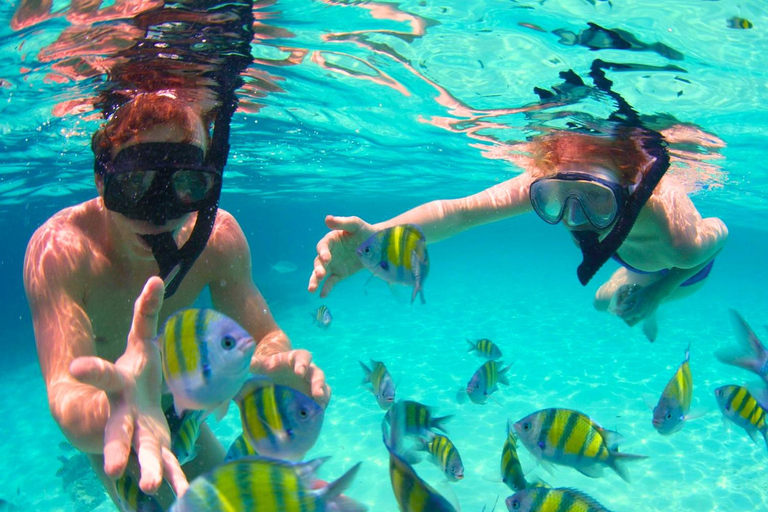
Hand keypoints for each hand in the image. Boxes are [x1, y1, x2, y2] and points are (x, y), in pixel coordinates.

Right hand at [69, 277, 187, 496]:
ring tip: (154, 488)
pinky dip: (175, 481)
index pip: (104, 375)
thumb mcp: (142, 342)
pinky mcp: (156, 448)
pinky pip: (166, 465)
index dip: (90, 370)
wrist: (130, 406)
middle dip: (116, 448)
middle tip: (113, 468)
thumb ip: (146, 313)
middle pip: (118, 430)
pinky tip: (183, 498)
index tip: (75, 367)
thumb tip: (155, 277)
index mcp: (121, 384)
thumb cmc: (137, 371)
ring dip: (149, 471)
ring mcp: (139, 434)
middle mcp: (125, 414)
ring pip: (142, 454)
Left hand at [251, 349, 330, 408]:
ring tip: (320, 406)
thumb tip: (247, 362)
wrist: (276, 373)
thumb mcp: (263, 363)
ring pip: (324, 388)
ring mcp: (312, 384)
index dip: (303, 363)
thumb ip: (256, 363)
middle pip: (318, 374)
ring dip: (323, 396)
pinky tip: (315, 416)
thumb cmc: (270, 366)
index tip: (299, 372)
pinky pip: (322, 400)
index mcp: (296, 359)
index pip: (303, 357)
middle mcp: (308, 370)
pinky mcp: (313, 396)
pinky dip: (320, 407)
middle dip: (318, 383)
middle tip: (316, 393)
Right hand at [308, 215, 375, 296]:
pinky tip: (322, 295)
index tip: (326, 258)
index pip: (323, 246)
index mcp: (330, 240)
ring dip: (315, 280)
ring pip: (321, 273)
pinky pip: (331, 281)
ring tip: (311, 289)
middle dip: (318, 268)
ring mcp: (333, 264)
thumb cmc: (364, 231)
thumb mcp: (355, 224)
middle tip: (320, 274)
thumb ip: (342, 222)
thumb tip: (327, 218)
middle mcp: (329, 253)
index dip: (323, 252)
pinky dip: (326, 288)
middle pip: (319, 262)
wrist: (376, 244)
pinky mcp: (340, 273)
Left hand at [615, 282, 664, 326]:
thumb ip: (626, 302)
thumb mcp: (633, 295)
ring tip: (628, 310)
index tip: (617, 312)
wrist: (657, 293)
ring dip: (630, 318)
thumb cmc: (644, 292)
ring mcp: (646, 317)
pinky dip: (635, 316)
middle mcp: (642, 316)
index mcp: (637, 311)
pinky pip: (640, 319)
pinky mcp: (649, 316)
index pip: (625, 317)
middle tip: (622, 313)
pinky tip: (634, 309)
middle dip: (625, 319)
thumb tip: (621, 306)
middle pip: (630, 324)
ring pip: (635, 322)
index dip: (619, 315)